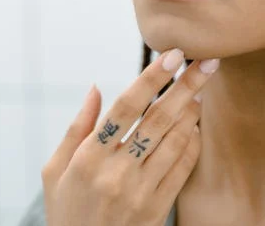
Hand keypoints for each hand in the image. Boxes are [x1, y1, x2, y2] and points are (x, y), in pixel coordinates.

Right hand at [42, 49, 219, 225]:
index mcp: (88, 158)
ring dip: (192, 111)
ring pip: (176, 141)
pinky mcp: (158, 208)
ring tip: (201, 89)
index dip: (151, 78)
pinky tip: (195, 124)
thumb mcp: (56, 170)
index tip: (172, 54)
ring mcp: (140, 192)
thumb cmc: (66, 209)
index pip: (125, 107)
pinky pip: (183, 167)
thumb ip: (77, 127)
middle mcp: (116, 173)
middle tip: (208, 61)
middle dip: (187, 86)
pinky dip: (193, 142)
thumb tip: (95, 87)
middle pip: (158, 119)